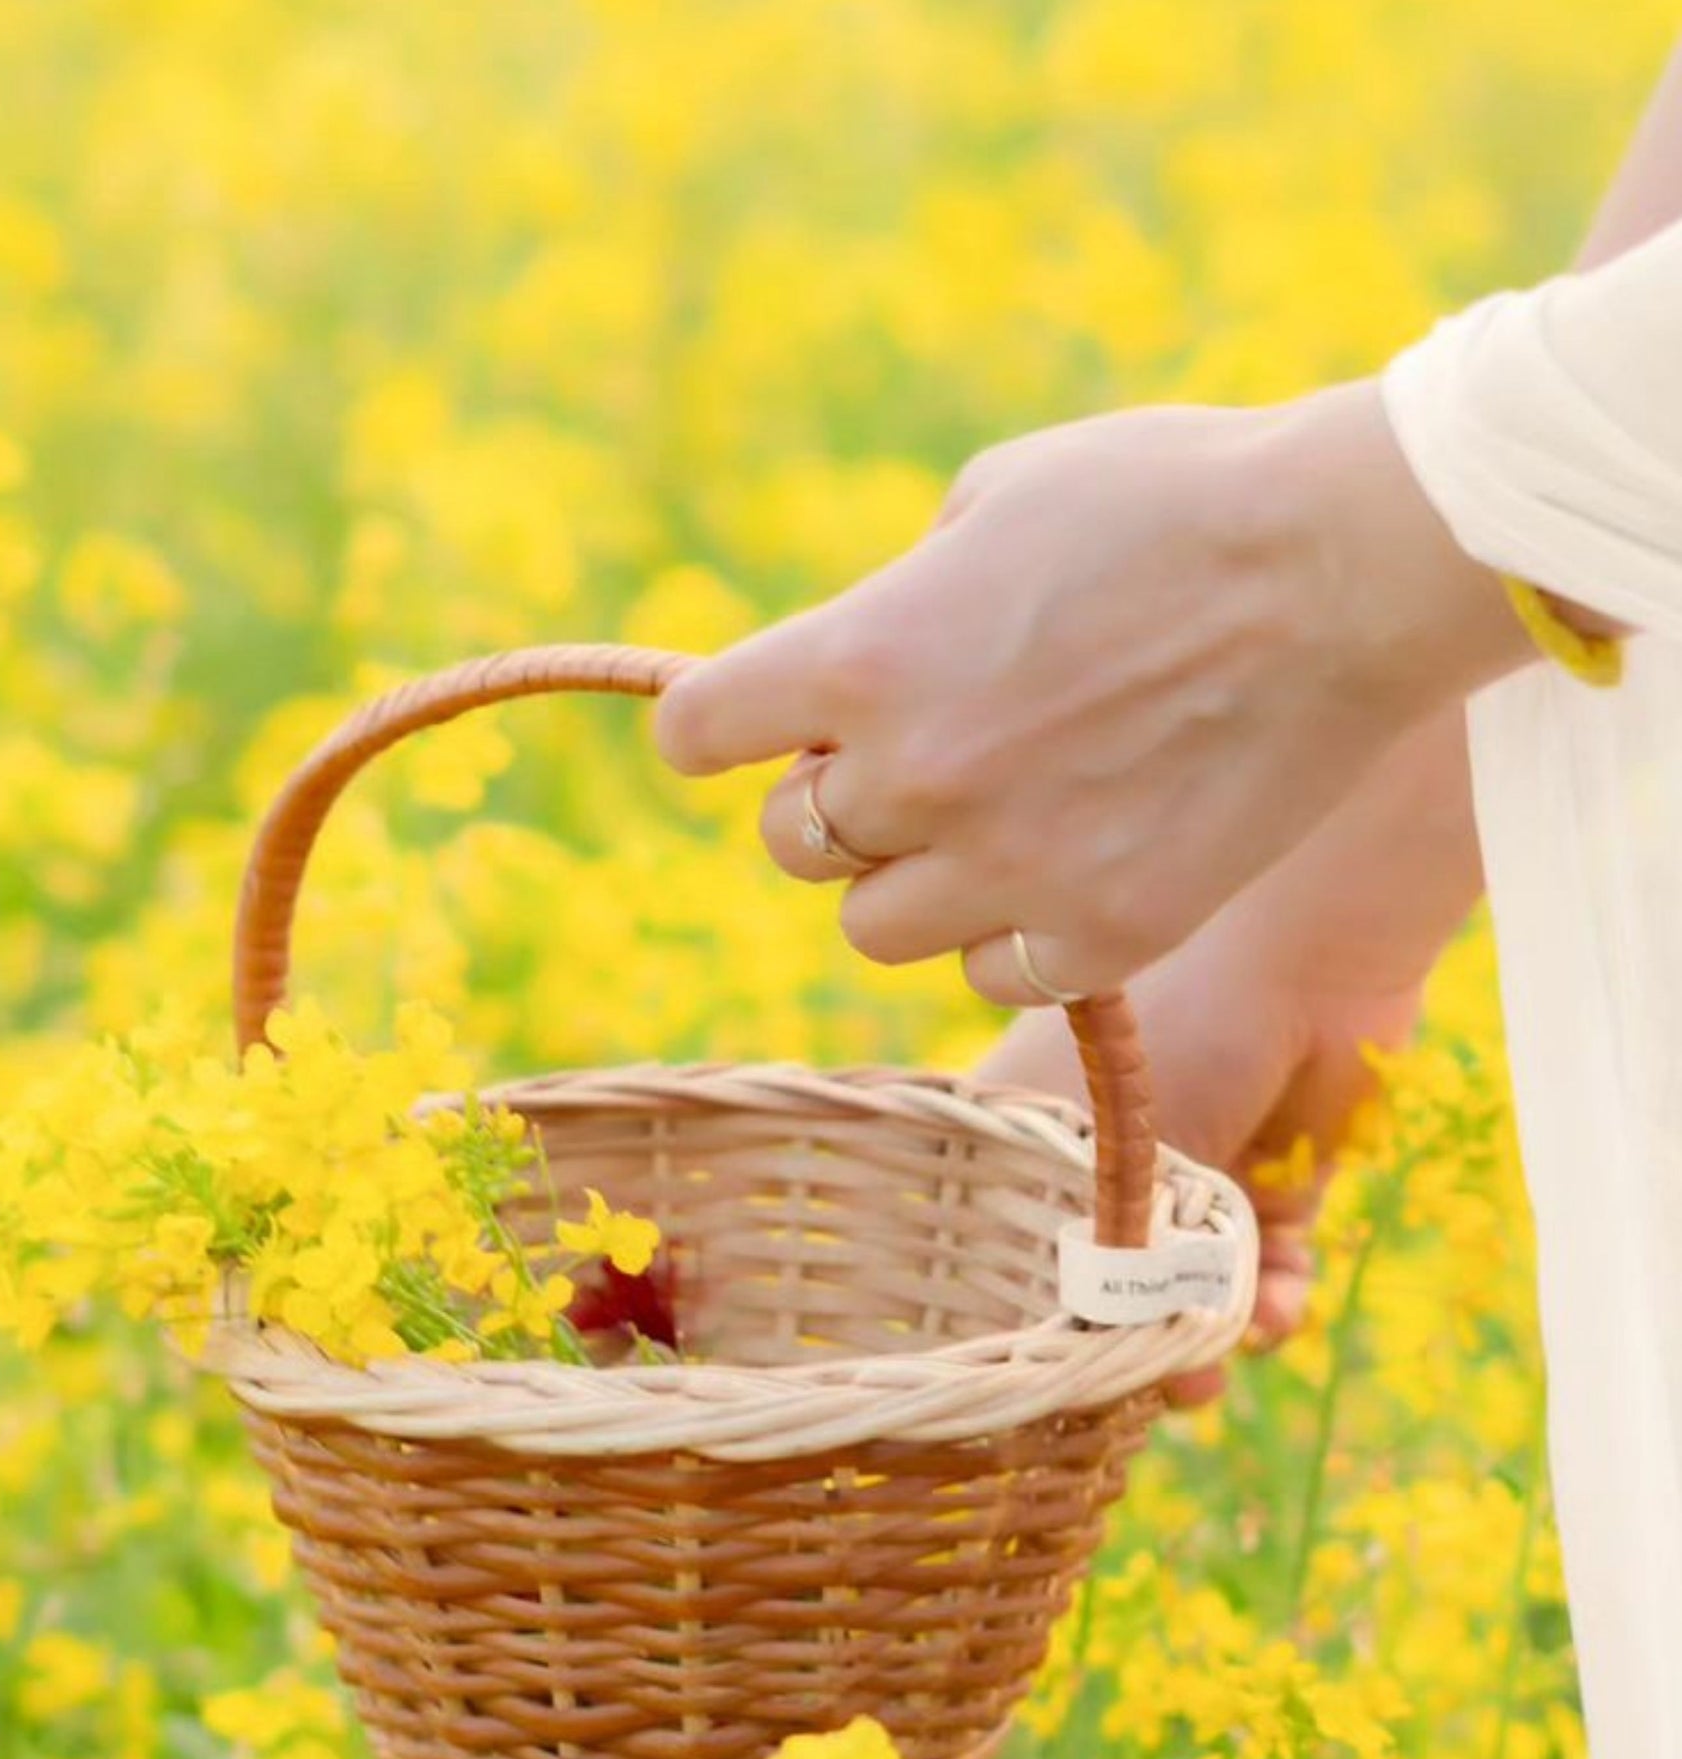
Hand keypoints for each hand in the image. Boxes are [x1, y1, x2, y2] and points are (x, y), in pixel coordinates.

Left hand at [656, 380, 1528, 1003]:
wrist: (1348, 566)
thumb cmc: (1171, 497)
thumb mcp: (996, 496)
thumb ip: (897, 594)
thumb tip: (856, 667)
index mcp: (865, 655)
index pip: (699, 734)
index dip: (716, 731)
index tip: (749, 730)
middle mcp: (915, 776)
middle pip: (789, 844)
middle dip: (833, 801)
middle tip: (915, 758)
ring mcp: (1008, 868)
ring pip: (873, 927)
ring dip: (909, 878)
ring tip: (992, 820)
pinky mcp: (1102, 933)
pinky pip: (988, 973)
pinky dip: (1009, 932)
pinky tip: (1066, 868)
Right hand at [983, 923, 1418, 1407]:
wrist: (1312, 964)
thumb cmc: (1178, 1030)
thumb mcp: (1115, 1144)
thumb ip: (1101, 1247)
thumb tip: (1095, 1352)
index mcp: (1043, 1138)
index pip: (1019, 1242)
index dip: (1034, 1312)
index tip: (1044, 1371)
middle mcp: (1113, 1167)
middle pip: (1109, 1283)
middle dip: (1124, 1345)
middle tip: (1136, 1393)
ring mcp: (1196, 1180)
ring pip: (1191, 1293)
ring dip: (1202, 1339)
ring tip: (1207, 1378)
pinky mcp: (1277, 1191)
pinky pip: (1267, 1276)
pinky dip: (1270, 1307)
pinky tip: (1275, 1318)